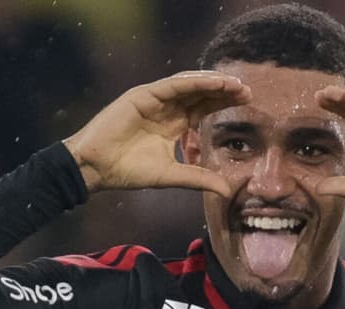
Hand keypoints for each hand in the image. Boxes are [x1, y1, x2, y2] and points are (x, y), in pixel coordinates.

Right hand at [63, 71, 250, 194]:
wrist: (96, 169)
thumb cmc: (127, 171)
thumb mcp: (171, 175)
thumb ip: (198, 178)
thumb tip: (226, 191)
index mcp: (173, 124)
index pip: (203, 108)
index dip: (224, 103)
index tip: (248, 103)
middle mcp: (165, 108)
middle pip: (201, 94)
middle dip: (224, 91)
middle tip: (248, 92)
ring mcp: (153, 99)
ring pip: (189, 85)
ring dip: (213, 83)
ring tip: (235, 85)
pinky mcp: (142, 95)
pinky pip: (173, 85)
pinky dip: (193, 82)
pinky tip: (213, 82)